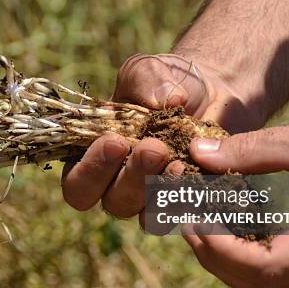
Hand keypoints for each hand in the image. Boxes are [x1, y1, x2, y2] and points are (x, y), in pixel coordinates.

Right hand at [61, 53, 262, 216]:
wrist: (210, 91)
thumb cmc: (163, 84)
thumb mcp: (146, 71)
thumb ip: (144, 80)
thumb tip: (165, 101)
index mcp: (95, 159)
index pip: (77, 184)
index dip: (91, 171)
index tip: (115, 142)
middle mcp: (119, 186)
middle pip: (114, 203)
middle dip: (132, 177)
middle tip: (154, 149)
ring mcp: (155, 200)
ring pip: (149, 216)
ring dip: (161, 193)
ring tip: (179, 163)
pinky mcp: (189, 202)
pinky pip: (188, 213)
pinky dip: (192, 198)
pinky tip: (202, 174)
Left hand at [183, 98, 288, 287]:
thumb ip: (252, 150)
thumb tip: (198, 153)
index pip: (266, 269)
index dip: (220, 248)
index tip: (191, 215)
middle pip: (261, 282)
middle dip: (214, 252)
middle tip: (186, 215)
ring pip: (266, 280)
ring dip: (226, 254)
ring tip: (199, 216)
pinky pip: (278, 265)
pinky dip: (245, 248)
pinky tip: (226, 218)